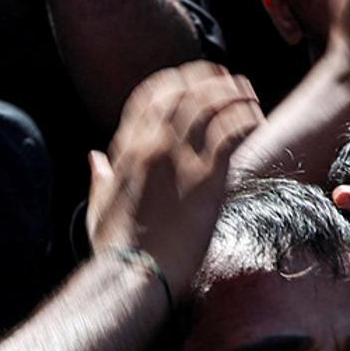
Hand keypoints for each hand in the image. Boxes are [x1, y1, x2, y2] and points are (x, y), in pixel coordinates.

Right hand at [85, 59, 265, 293]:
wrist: (134, 272)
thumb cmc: (115, 248)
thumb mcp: (97, 205)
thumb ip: (99, 177)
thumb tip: (94, 158)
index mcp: (127, 149)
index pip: (149, 98)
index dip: (172, 82)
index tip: (189, 79)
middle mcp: (153, 145)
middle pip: (182, 93)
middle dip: (206, 79)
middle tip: (225, 78)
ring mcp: (180, 158)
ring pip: (209, 105)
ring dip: (231, 93)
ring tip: (247, 91)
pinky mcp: (208, 178)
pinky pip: (231, 131)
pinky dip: (245, 118)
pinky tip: (255, 117)